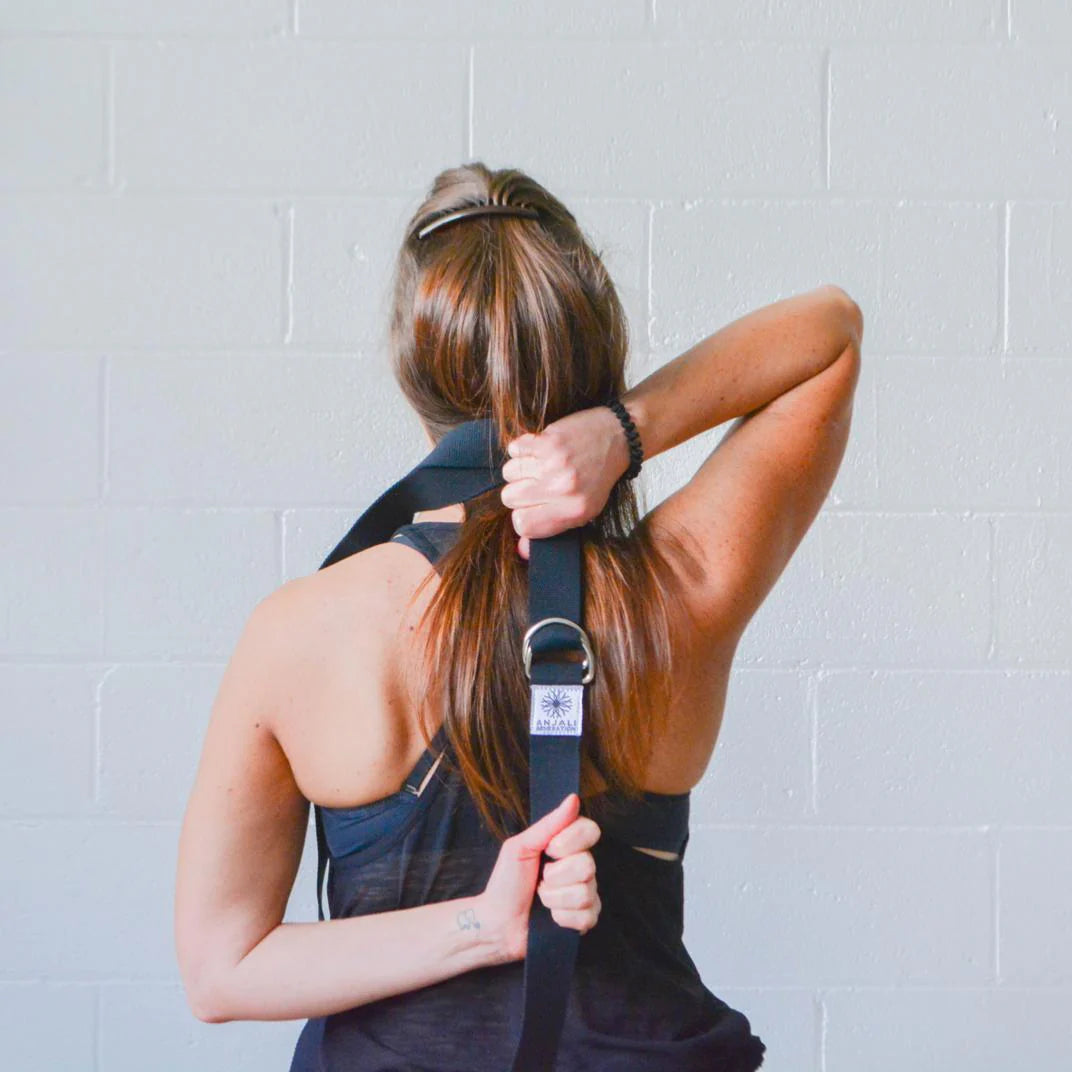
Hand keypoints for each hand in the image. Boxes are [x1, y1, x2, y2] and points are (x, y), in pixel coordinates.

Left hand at [477, 793, 602, 962]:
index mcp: (568, 846)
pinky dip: (560, 917)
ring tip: (541, 898)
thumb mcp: (522, 846)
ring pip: (585, 892)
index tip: (548, 849)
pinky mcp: (585, 921)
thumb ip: (550, 823)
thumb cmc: (507, 882)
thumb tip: (573, 798)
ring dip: (553, 898)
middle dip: (555, 875)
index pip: (591, 831)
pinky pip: (585, 916)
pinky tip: (550, 917)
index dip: (569, 841)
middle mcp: (582, 867)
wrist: (498, 923)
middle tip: (540, 879)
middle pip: (588, 864)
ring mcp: (587, 894)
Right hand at [501, 405, 631, 559]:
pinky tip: (539, 451)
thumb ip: (551, 529)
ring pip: (509, 473)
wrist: (617, 437)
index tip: (531, 508)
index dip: (522, 517)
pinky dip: (522, 449)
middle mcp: (563, 489)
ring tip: (540, 466)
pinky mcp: (548, 441)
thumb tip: (521, 550)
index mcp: (573, 511)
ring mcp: (554, 463)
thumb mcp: (584, 510)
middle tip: (538, 484)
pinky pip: (514, 449)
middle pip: (510, 498)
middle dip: (520, 492)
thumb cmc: (598, 477)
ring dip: (521, 469)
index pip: (523, 525)